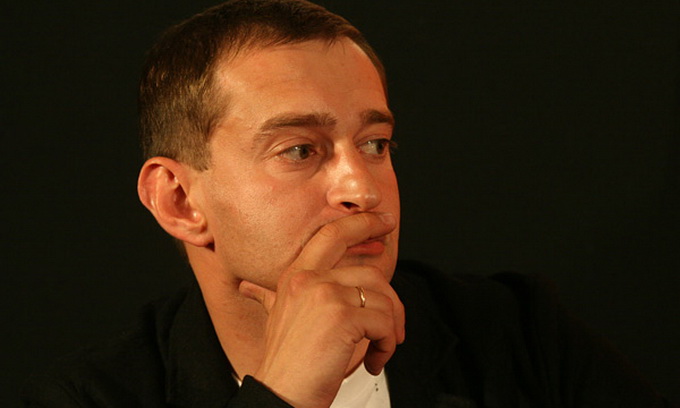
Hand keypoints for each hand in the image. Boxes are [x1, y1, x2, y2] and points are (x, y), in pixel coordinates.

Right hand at [239, 212, 404, 407]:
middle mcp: (308, 279)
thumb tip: (251, 287)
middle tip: (395, 327)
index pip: (332, 235)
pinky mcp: (343, 316)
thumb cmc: (286, 364)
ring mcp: (325, 294)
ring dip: (389, 332)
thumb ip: (274, 296)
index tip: (384, 221)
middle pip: (371, 273)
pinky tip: (373, 360)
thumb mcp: (278, 319)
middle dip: (394, 303)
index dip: (362, 223)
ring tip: (377, 352)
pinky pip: (385, 322)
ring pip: (383, 300)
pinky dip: (387, 345)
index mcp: (294, 276)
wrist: (280, 396)